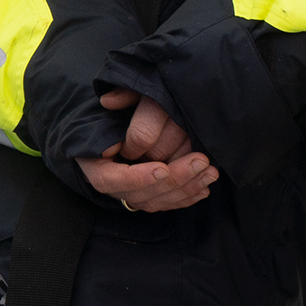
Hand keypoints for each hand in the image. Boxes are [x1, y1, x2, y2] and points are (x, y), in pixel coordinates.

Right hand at [75, 89, 217, 212]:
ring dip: (186, 188)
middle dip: (175, 179)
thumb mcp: (117, 104)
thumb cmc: (115, 116)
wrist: (112, 132)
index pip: (115, 178)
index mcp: (96, 165)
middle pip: (143, 193)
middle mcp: (112, 185)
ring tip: (210, 172)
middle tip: (200, 161)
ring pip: (158, 201)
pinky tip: (204, 187)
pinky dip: (186, 198)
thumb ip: (117, 101)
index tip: (162, 168)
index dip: (139, 177)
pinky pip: (166, 204)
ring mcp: (129, 195)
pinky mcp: (147, 198)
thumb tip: (109, 100)